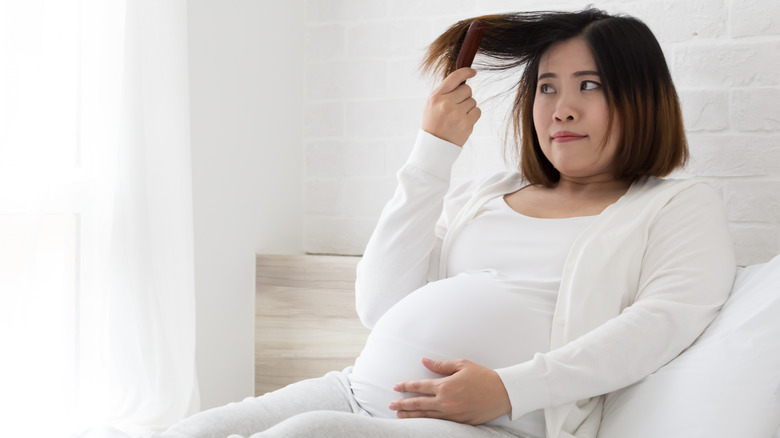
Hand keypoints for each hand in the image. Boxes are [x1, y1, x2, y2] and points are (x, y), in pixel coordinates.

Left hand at [388, 357, 510, 424]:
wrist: (502, 393)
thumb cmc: (483, 376)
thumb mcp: (462, 365)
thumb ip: (441, 365)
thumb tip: (424, 361)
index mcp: (445, 386)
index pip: (419, 387)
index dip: (406, 387)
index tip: (396, 387)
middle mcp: (445, 402)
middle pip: (418, 404)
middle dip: (402, 405)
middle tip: (391, 405)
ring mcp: (451, 414)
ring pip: (426, 416)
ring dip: (411, 415)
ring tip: (400, 415)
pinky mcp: (459, 422)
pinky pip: (438, 423)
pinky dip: (427, 422)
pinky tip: (420, 421)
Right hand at [421, 67, 480, 146]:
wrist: (434, 146)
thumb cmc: (434, 122)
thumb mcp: (432, 104)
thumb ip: (444, 91)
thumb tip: (463, 79)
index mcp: (436, 97)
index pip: (454, 78)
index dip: (466, 72)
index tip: (473, 72)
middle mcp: (446, 104)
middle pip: (467, 89)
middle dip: (465, 96)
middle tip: (457, 106)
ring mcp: (457, 114)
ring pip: (473, 101)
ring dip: (468, 107)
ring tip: (457, 116)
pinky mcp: (466, 124)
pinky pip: (477, 111)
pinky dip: (473, 115)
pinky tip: (463, 121)